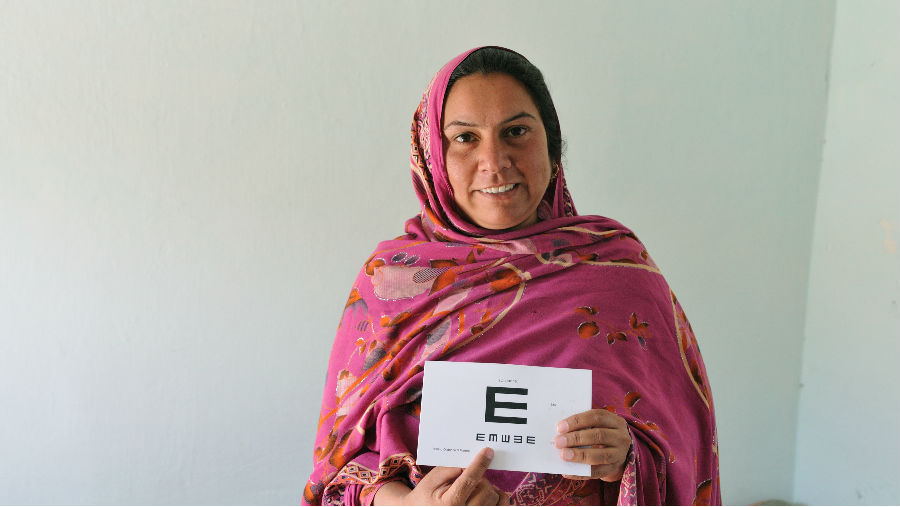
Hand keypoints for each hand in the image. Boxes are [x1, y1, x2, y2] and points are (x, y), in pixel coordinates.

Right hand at [374, 447, 508, 504]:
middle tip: (469, 481)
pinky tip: (489, 495)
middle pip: (485, 488)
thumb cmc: (426, 497)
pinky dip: (499, 498)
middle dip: (480, 479)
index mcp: (450, 503)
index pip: (469, 479)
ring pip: (493, 497)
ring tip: (474, 490)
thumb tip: (468, 462)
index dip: (480, 464)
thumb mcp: (431, 481)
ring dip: (487, 489)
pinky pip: (501, 506)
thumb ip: (448, 470)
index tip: (488, 451)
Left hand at [555, 409, 631, 481]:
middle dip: (576, 438)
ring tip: (563, 455)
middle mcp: (620, 437)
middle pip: (598, 435)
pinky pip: (596, 472)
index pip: (596, 417)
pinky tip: (567, 472)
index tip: (560, 427)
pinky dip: (580, 473)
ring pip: (600, 455)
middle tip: (558, 442)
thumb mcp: (598, 426)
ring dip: (579, 455)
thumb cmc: (601, 434)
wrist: (618, 453)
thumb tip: (560, 432)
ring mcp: (619, 455)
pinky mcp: (613, 469)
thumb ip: (582, 426)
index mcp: (615, 421)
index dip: (577, 421)